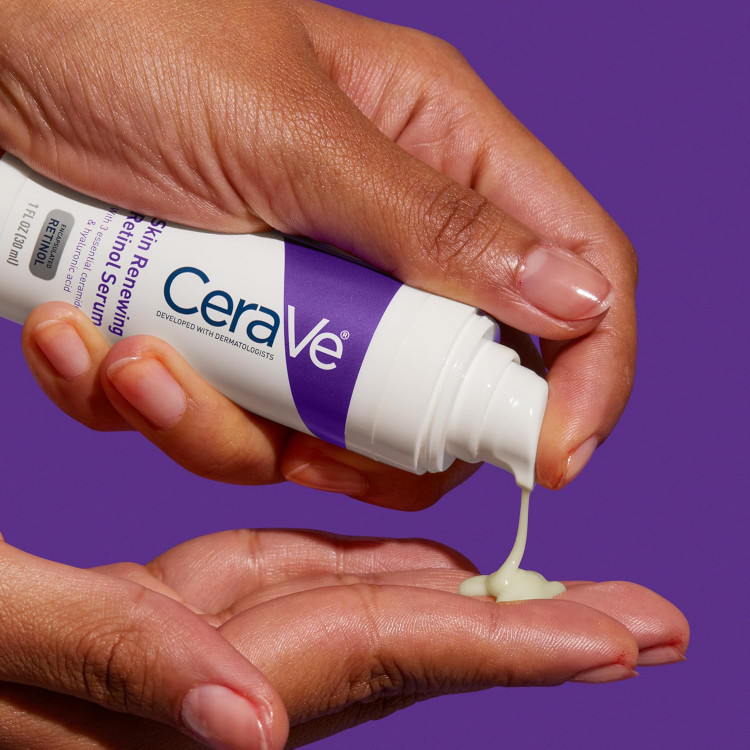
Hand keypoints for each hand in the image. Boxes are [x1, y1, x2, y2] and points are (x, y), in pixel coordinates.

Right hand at [0, 529, 687, 747]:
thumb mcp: (2, 627)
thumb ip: (107, 662)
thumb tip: (252, 726)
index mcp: (198, 693)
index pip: (378, 657)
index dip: (498, 650)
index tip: (617, 644)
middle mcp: (231, 677)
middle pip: (409, 644)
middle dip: (535, 638)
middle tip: (654, 623)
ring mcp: (221, 639)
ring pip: (372, 615)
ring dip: (480, 608)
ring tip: (594, 612)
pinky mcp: (197, 603)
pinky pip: (311, 587)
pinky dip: (386, 576)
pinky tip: (445, 573)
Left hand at [3, 0, 636, 503]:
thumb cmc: (123, 35)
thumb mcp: (291, 135)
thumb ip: (436, 227)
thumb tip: (577, 302)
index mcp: (438, 156)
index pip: (575, 276)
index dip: (586, 376)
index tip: (553, 460)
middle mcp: (384, 239)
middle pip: (451, 387)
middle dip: (382, 444)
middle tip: (307, 453)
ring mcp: (303, 296)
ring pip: (325, 427)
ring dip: (226, 427)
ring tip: (137, 361)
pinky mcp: (224, 333)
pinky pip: (223, 419)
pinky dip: (153, 407)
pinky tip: (86, 343)